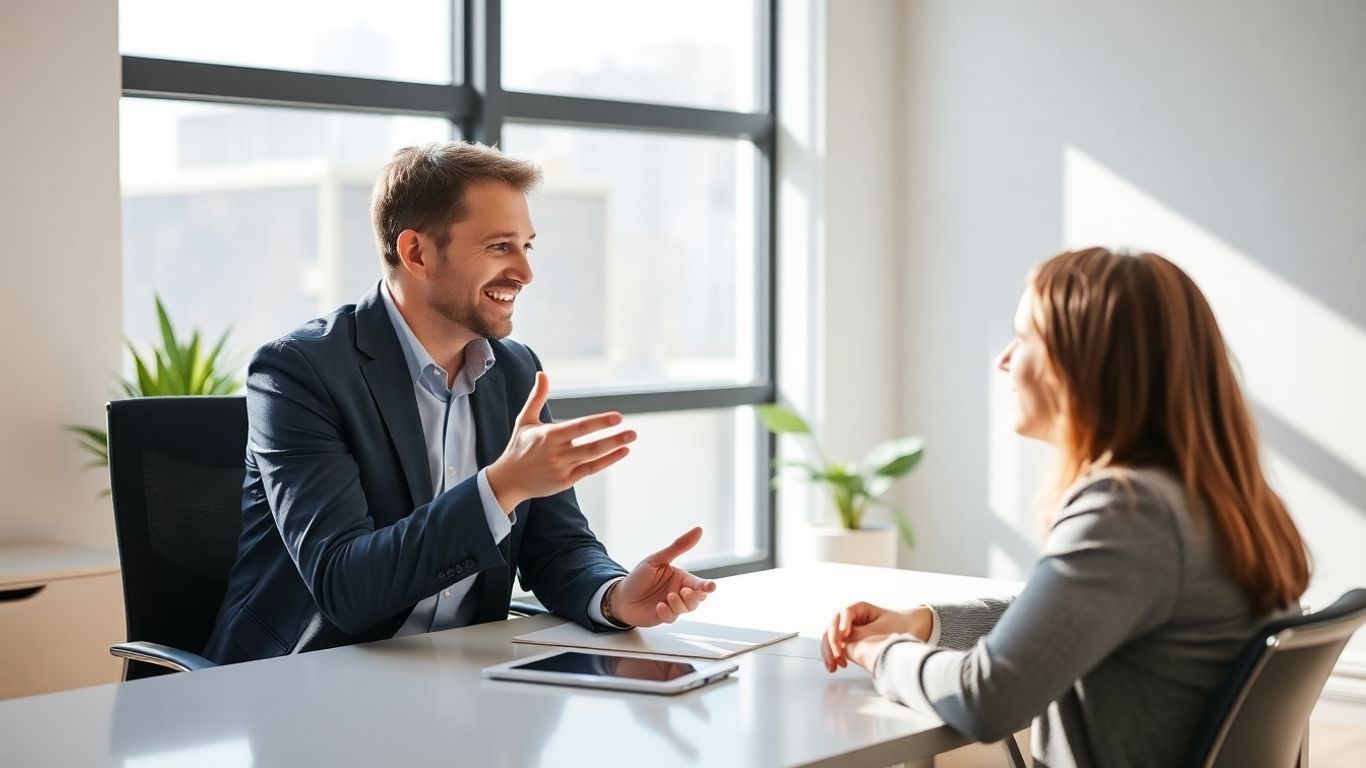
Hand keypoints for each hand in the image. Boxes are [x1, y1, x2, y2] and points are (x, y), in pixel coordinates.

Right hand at [486, 372, 636, 511]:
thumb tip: (542, 373)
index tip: (617, 417)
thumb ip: (536, 397)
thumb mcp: (525, 420)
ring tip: (631, 438)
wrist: (509, 480)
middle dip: (612, 438)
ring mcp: (562, 468)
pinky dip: (607, 461)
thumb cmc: (519, 447)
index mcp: (548, 436)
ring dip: (613, 448)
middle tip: (632, 431)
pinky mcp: (565, 481)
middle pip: (589, 446)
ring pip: (592, 457)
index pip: (578, 427)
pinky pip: (590, 470)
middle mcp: (556, 453)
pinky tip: (622, 452)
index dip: (598, 423)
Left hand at [610, 527, 717, 627]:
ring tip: (669, 596)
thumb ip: (678, 546)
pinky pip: (672, 617)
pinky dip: (667, 612)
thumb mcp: (657, 559)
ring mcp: (672, 606)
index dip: (707, 586)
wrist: (620, 596)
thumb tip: (698, 530)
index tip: (711, 586)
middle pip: (697, 599)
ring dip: (680, 603)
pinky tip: (659, 606)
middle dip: (694, 597)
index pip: (699, 583)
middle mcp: (679, 592)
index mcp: (680, 578)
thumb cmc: (639, 577)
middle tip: (685, 591)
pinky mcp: (663, 616)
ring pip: (687, 609)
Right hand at [822, 602, 931, 672]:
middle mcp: (850, 618)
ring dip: (829, 652)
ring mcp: (848, 630)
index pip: (844, 614)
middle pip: (833, 627)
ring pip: (831, 638)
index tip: (844, 637)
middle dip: (831, 642)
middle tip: (835, 656)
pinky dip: (835, 656)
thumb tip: (844, 644)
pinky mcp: (850, 642)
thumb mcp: (882, 629)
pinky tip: (837, 666)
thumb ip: (862, 635)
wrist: (913, 629)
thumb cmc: (900, 625)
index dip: (841, 626)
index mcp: (859, 608)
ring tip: (833, 666)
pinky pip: (837, 647)